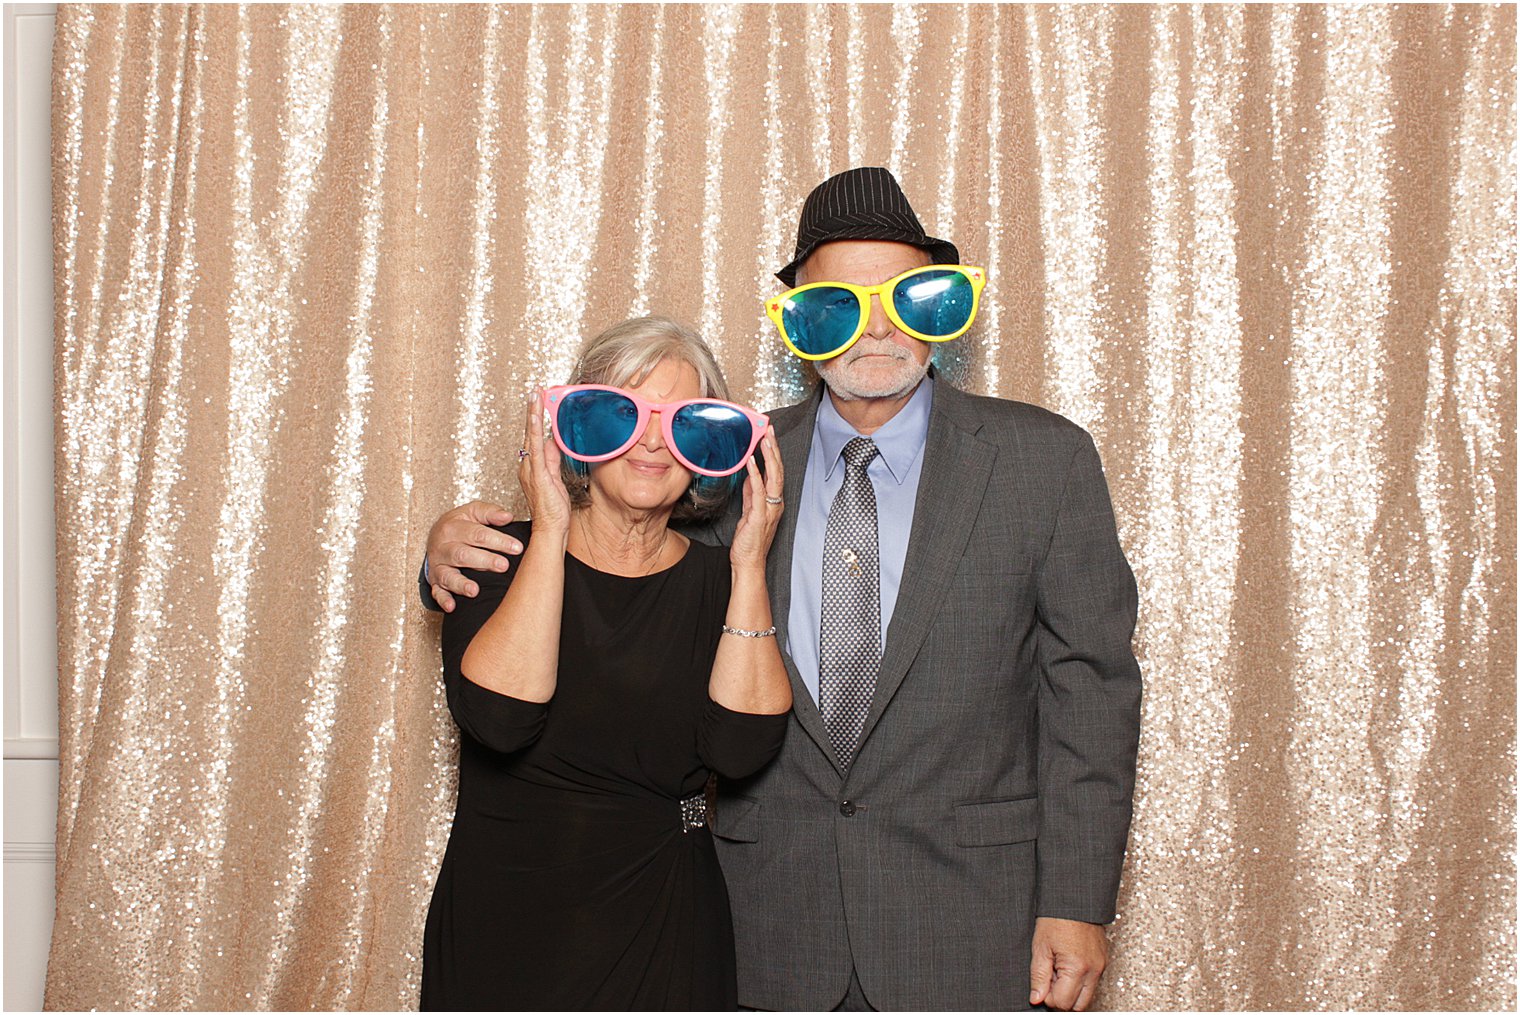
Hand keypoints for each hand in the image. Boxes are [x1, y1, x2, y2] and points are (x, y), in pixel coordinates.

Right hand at [425, 501, 521, 611]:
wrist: (435, 538)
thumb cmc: (460, 525)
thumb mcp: (473, 512)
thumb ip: (490, 513)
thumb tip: (508, 517)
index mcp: (452, 527)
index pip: (477, 534)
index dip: (498, 540)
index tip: (517, 547)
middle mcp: (443, 546)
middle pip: (463, 554)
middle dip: (484, 561)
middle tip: (504, 566)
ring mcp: (438, 565)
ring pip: (448, 575)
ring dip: (461, 584)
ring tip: (475, 590)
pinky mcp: (435, 581)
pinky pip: (437, 592)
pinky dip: (443, 600)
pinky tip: (452, 606)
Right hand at [518, 389, 572, 536]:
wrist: (550, 529)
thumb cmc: (553, 509)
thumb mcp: (556, 478)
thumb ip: (553, 460)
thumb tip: (553, 442)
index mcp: (532, 466)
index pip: (534, 436)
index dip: (535, 418)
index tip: (538, 400)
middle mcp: (527, 465)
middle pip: (529, 432)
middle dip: (532, 410)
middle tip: (535, 390)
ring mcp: (530, 469)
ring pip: (530, 435)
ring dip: (533, 414)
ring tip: (535, 395)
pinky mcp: (537, 474)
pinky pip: (535, 447)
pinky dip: (535, 430)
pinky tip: (536, 418)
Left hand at [728, 427, 783, 571]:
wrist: (748, 563)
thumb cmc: (749, 541)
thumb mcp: (750, 511)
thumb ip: (752, 494)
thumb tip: (750, 476)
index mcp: (773, 502)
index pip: (776, 472)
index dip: (773, 453)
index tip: (769, 435)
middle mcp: (775, 504)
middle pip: (778, 471)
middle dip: (774, 448)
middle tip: (769, 429)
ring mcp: (769, 509)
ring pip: (773, 478)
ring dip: (769, 457)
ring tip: (764, 439)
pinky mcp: (759, 516)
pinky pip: (759, 492)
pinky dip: (756, 475)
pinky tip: (751, 462)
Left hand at [1029, 917, 1107, 1010]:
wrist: (1074, 899)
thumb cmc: (1056, 918)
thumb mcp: (1041, 947)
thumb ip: (1039, 977)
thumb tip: (1036, 999)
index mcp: (1077, 968)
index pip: (1062, 1003)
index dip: (1048, 997)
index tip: (1042, 984)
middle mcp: (1093, 970)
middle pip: (1078, 1006)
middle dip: (1062, 999)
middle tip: (1050, 980)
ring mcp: (1101, 966)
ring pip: (1087, 996)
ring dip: (1072, 992)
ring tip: (1058, 971)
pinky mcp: (1103, 961)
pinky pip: (1092, 983)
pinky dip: (1080, 982)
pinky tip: (1067, 966)